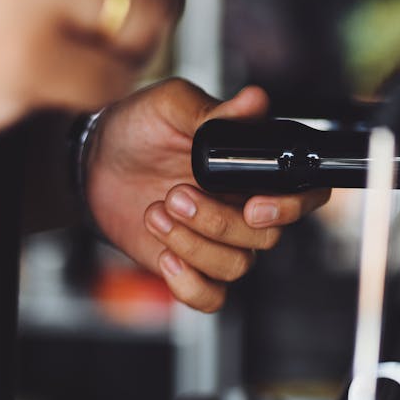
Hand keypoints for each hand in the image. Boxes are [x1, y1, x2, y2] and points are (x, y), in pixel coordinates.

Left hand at [84, 78, 331, 311]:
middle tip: (176, 193)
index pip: (306, 195)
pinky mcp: (193, 266)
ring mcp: (221, 241)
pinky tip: (165, 256)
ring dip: (194, 244)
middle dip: (218, 221)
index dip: (292, 207)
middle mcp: (247, 208)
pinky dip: (190, 284)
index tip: (253, 205)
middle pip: (266, 236)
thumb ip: (214, 110)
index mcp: (255, 169)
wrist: (93, 163)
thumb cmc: (138, 128)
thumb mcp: (170, 106)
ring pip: (238, 266)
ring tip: (157, 213)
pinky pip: (212, 297)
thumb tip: (255, 102)